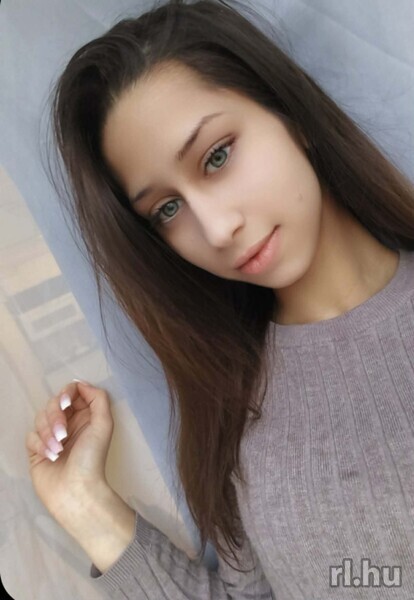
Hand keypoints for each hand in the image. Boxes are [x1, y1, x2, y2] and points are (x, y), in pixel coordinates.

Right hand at [25, 381, 114, 528]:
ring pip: (40, 418)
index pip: (71, 392)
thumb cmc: (92, 459)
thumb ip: (98, 399)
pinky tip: (51, 456)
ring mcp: (52, 436)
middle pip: (53, 403)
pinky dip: (40, 445)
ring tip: (58, 450)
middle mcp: (69, 423)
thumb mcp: (104, 425)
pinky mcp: (37, 449)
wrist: (76, 491)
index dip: (66, 395)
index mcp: (85, 415)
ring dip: (48, 433)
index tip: (66, 405)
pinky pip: (30, 436)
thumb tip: (82, 384)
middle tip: (64, 435)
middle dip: (56, 417)